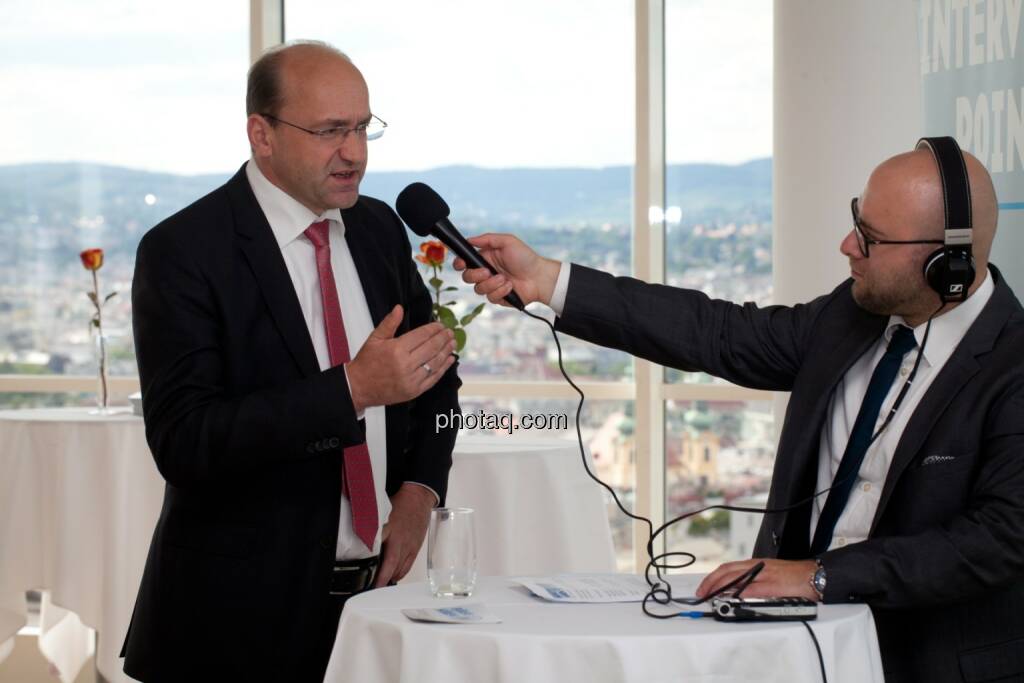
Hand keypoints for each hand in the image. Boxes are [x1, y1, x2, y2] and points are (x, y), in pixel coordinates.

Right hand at [346, 305, 455, 411]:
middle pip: (431, 348)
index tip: (440, 325)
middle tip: (450, 332)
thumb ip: (389, 323)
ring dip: (446, 351)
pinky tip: (449, 359)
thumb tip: (399, 308)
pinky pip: (433, 378)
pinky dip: (443, 368)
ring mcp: (411, 380)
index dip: (433, 329)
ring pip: (435, 363)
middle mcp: (405, 365)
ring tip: (452, 343)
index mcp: (396, 349)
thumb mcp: (375, 339)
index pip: (421, 335)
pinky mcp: (414, 391)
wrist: (359, 387)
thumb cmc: (367, 362)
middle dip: (443, 338)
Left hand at [374, 483, 435, 586]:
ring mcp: (410, 547)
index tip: (371, 582)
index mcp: (392, 534)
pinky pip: (408, 565)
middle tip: (373, 589)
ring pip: (401, 569)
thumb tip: (359, 538)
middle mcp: (402, 543)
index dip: (380, 573)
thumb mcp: (381, 513)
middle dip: (383, 580)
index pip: (385, 558)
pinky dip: (399, 573)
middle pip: (393, 567)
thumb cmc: (400, 505)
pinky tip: (392, 576)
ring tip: (380, 585)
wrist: (418, 499)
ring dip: (390, 578)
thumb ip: (372, 528)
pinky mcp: (415, 548)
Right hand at [452, 233, 560, 306]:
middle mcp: (486, 272)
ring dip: (491, 284)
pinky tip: (510, 286)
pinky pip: (490, 297)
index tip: (461, 264)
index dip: (459, 263)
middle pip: (467, 277)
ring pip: (478, 289)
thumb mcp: (507, 241)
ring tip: (505, 279)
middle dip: (475, 275)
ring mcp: (491, 286)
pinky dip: (500, 291)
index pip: (464, 262)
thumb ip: (488, 239)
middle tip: (488, 271)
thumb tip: (469, 239)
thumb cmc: (525, 257)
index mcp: (485, 258)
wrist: (539, 277)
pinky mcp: (498, 297)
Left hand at [696, 558, 818, 601]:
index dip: (713, 577)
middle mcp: (757, 566)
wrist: (814, 575)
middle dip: (710, 582)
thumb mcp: (769, 575)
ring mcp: (764, 575)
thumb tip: (736, 591)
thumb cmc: (794, 577)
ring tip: (710, 596)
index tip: (704, 587)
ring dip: (720, 587)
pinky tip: (731, 598)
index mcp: (755, 564)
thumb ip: (753, 581)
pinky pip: (752, 588)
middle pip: (726, 571)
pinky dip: (739, 592)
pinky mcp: (773, 585)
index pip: (727, 568)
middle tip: (701, 593)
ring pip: (736, 577)